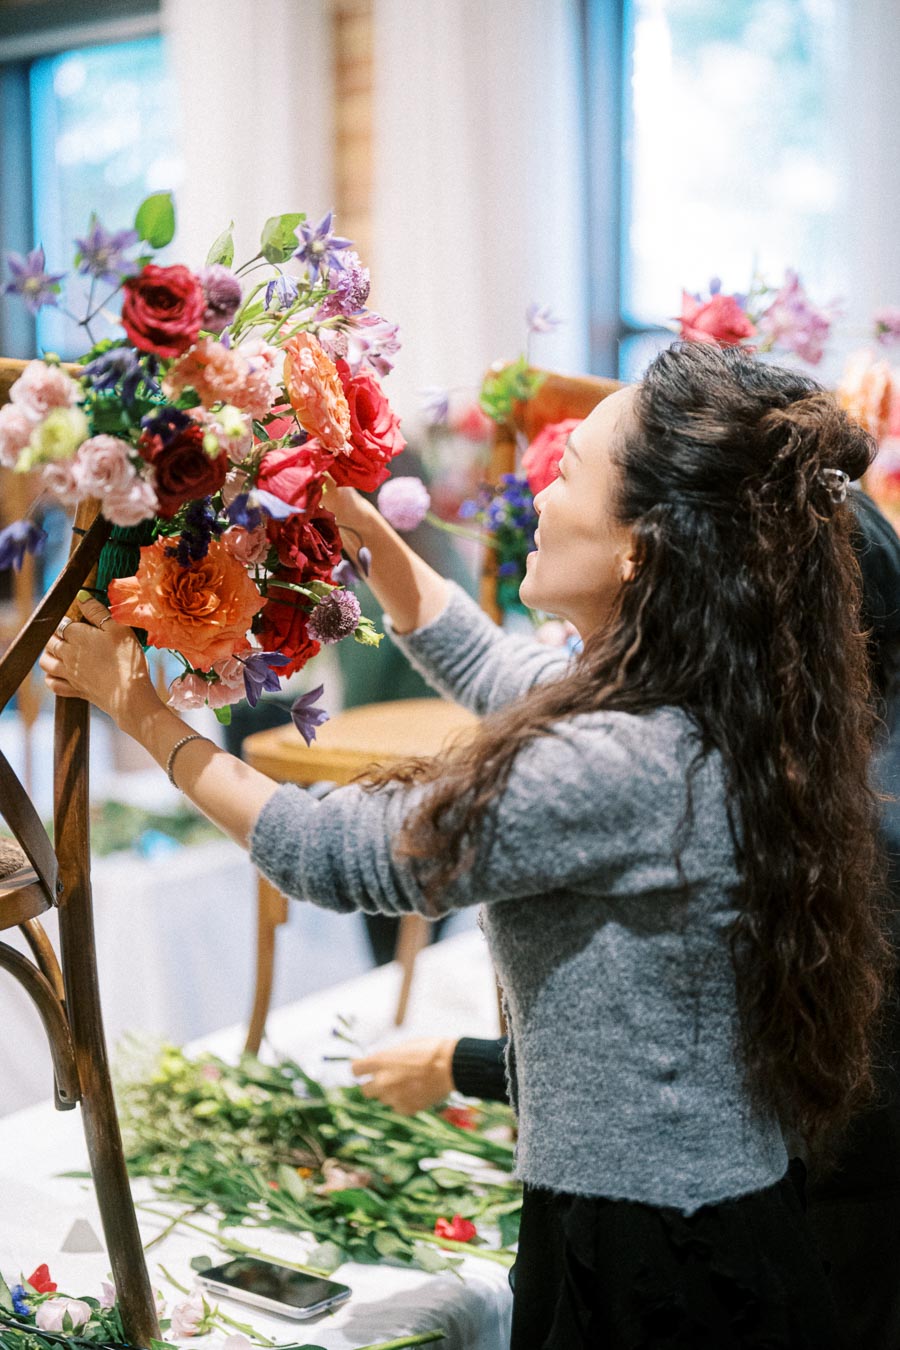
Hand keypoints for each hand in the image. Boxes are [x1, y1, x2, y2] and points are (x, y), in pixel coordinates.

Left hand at [39, 595, 159, 730]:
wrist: (129, 694)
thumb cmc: (127, 659)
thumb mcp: (119, 628)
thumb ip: (97, 611)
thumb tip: (80, 596)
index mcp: (77, 636)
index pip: (63, 623)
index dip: (70, 619)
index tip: (79, 619)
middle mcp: (68, 654)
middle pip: (50, 641)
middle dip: (56, 634)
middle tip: (69, 633)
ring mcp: (69, 674)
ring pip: (46, 661)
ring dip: (48, 653)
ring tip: (59, 650)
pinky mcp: (74, 690)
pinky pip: (52, 683)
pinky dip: (50, 677)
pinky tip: (57, 673)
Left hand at [351, 1037, 456, 1114]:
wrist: (451, 1066)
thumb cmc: (429, 1050)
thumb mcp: (403, 1047)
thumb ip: (387, 1059)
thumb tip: (380, 1066)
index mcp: (380, 1061)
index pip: (355, 1070)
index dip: (361, 1069)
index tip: (365, 1069)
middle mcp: (382, 1081)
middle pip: (365, 1090)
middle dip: (373, 1085)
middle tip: (386, 1079)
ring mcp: (394, 1097)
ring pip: (383, 1099)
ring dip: (390, 1093)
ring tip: (408, 1084)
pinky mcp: (407, 1109)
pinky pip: (398, 1108)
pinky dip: (404, 1102)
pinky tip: (416, 1092)